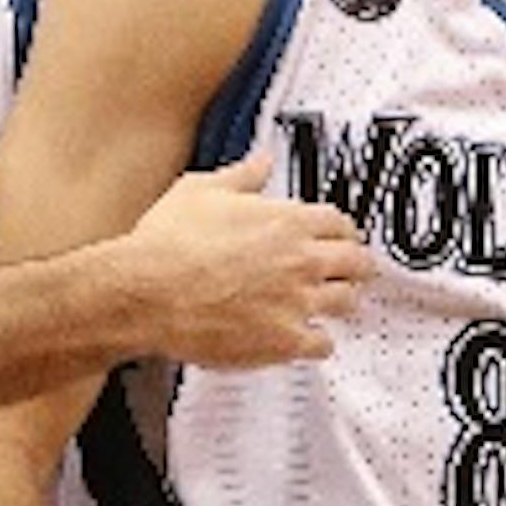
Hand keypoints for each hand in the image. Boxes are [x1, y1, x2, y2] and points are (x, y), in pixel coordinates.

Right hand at [120, 154, 371, 368]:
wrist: (148, 292)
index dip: (343, 230)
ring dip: (342, 301)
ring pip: (347, 302)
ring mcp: (296, 302)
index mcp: (287, 220)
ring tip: (336, 303)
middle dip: (357, 265)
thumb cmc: (168, 244)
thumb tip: (261, 161)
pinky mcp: (284, 340)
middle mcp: (301, 260)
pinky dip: (319, 341)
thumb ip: (241, 176)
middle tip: (354, 270)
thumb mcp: (202, 190)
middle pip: (357, 262)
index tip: (340, 236)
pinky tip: (310, 338)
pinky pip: (323, 344)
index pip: (341, 222)